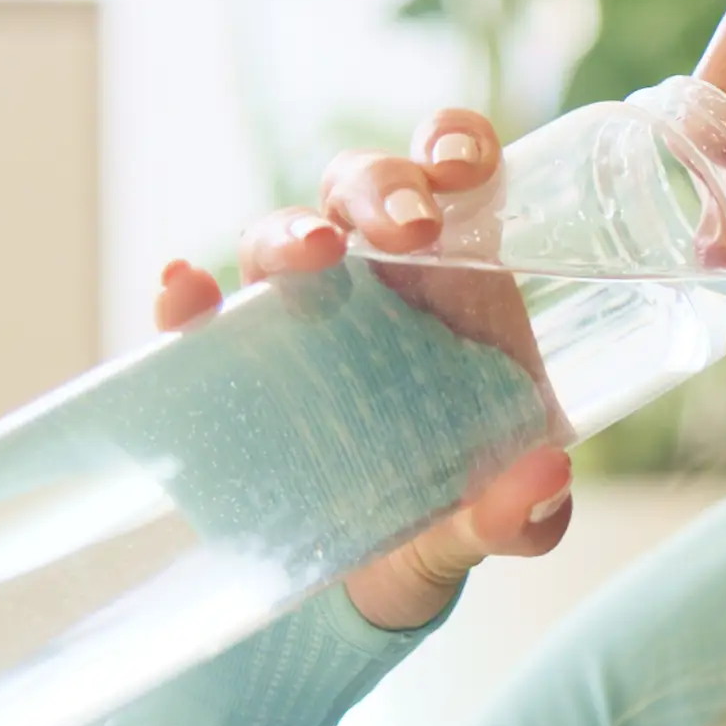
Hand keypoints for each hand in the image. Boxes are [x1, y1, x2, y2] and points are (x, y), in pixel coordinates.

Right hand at [152, 106, 570, 631]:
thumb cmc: (451, 514)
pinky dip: (182, 298)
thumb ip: (524, 511)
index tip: (464, 167)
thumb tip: (543, 479)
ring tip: (314, 254)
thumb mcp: (498, 521)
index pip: (448, 176)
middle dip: (382, 187)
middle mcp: (372, 280)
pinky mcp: (229, 369)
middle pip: (361, 189)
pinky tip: (182, 290)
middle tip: (411, 229)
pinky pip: (196, 319)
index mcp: (454, 281)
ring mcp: (295, 317)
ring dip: (289, 231)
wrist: (375, 581)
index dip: (452, 144)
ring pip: (279, 238)